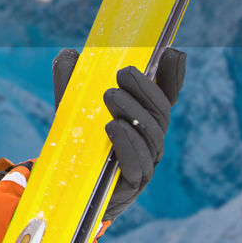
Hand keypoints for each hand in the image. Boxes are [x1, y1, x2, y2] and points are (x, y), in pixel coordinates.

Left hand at [52, 47, 185, 221]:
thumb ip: (72, 83)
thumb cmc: (81, 144)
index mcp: (143, 119)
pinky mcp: (132, 184)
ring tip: (111, 95)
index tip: (171, 52)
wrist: (72, 189)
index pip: (167, 96)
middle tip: (123, 73)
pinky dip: (127, 144)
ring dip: (133, 112)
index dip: (173, 76)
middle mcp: (150, 139)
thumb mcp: (74, 111)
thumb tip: (68, 55)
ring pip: (151, 136)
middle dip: (145, 89)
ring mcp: (146, 162)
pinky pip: (137, 164)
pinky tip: (113, 127)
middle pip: (160, 112)